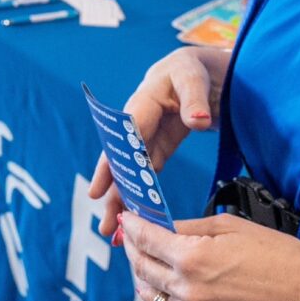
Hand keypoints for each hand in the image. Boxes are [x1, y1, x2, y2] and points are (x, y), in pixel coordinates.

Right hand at [87, 46, 217, 238]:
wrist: (194, 70)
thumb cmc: (190, 70)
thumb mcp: (194, 77)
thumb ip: (195, 98)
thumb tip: (198, 120)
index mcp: (143, 101)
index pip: (126, 137)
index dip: (113, 163)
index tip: (101, 189)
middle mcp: (137, 123)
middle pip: (120, 160)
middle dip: (112, 192)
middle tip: (106, 222)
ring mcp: (145, 138)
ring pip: (128, 172)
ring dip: (120, 199)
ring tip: (111, 230)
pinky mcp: (156, 148)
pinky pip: (143, 174)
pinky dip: (138, 194)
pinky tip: (133, 215)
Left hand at [119, 211, 299, 300]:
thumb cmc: (276, 255)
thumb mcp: (230, 226)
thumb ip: (190, 227)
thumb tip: (165, 227)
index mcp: (192, 258)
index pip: (146, 240)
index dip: (132, 226)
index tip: (126, 218)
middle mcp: (187, 289)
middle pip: (142, 268)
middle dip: (132, 248)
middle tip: (130, 236)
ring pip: (150, 296)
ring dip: (142, 276)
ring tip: (144, 260)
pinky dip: (160, 300)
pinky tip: (163, 287)